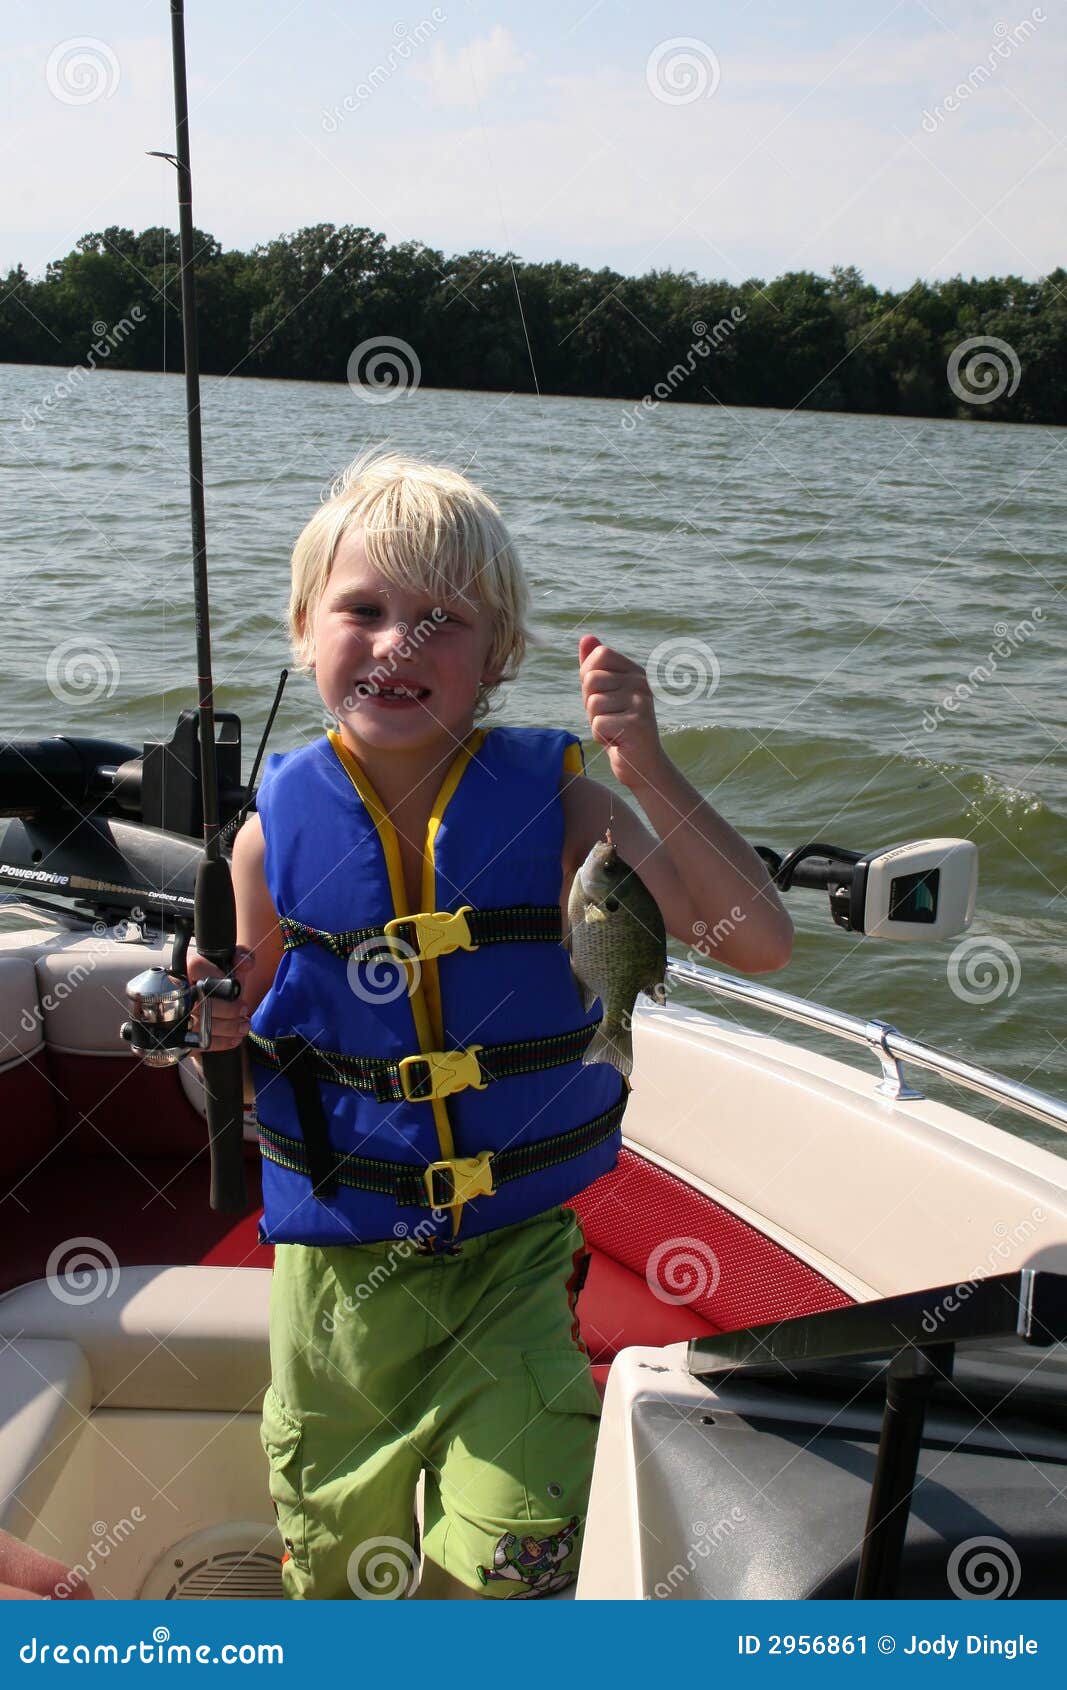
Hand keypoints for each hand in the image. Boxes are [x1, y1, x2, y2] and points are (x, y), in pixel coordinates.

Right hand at [187, 944, 254, 1051]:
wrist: (213, 1004)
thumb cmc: (221, 983)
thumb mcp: (232, 966)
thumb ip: (241, 955)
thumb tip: (245, 963)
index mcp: (188, 969)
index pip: (197, 968)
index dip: (219, 981)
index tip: (237, 990)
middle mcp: (178, 990)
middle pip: (199, 1002)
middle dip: (227, 1010)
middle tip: (244, 1011)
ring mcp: (177, 1014)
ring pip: (199, 1024)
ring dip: (228, 1028)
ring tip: (244, 1026)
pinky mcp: (181, 1035)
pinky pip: (198, 1043)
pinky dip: (220, 1042)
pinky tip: (234, 1039)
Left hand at [578, 634, 664, 790]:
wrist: (641, 763)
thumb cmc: (618, 726)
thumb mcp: (602, 693)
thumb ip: (593, 666)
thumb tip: (586, 637)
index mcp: (634, 671)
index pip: (598, 656)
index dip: (589, 678)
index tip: (603, 697)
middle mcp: (641, 683)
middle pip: (591, 680)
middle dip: (590, 705)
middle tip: (608, 718)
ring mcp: (641, 702)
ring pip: (593, 704)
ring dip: (595, 722)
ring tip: (614, 729)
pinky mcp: (637, 724)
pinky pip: (598, 724)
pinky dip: (601, 737)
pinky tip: (617, 741)